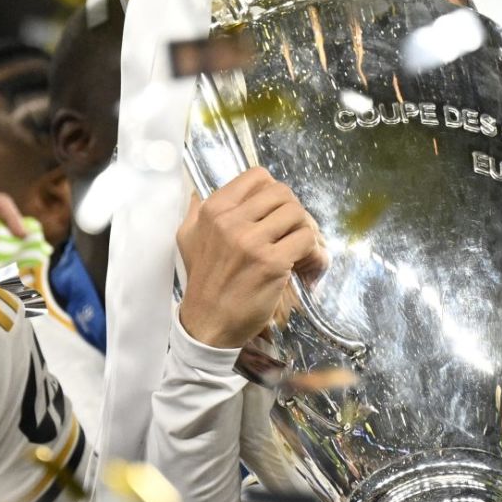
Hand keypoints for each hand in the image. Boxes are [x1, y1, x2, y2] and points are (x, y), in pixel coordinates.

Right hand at [176, 167, 327, 348]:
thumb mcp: (188, 240)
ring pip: (298, 214)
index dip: (274, 193)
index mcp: (214, 209)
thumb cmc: (204, 282)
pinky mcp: (272, 262)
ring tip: (300, 250)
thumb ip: (196, 212)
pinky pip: (307, 240)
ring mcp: (252, 241)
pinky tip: (305, 266)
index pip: (258, 176)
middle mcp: (231, 221)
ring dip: (306, 231)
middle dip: (294, 212)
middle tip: (293, 233)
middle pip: (283, 193)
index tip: (275, 214)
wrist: (208, 325)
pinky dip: (313, 252)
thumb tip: (197, 192)